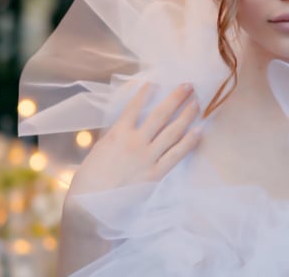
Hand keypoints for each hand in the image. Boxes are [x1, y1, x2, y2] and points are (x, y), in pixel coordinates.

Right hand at [68, 83, 201, 196]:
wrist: (90, 206)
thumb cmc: (89, 179)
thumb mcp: (100, 149)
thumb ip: (115, 136)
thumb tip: (127, 126)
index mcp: (117, 133)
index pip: (134, 107)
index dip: (145, 92)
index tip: (155, 81)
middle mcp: (135, 141)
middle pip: (160, 114)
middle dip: (176, 98)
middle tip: (188, 85)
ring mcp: (147, 157)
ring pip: (172, 131)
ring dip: (186, 115)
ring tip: (196, 102)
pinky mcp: (155, 174)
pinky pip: (176, 154)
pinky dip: (189, 142)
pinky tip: (199, 131)